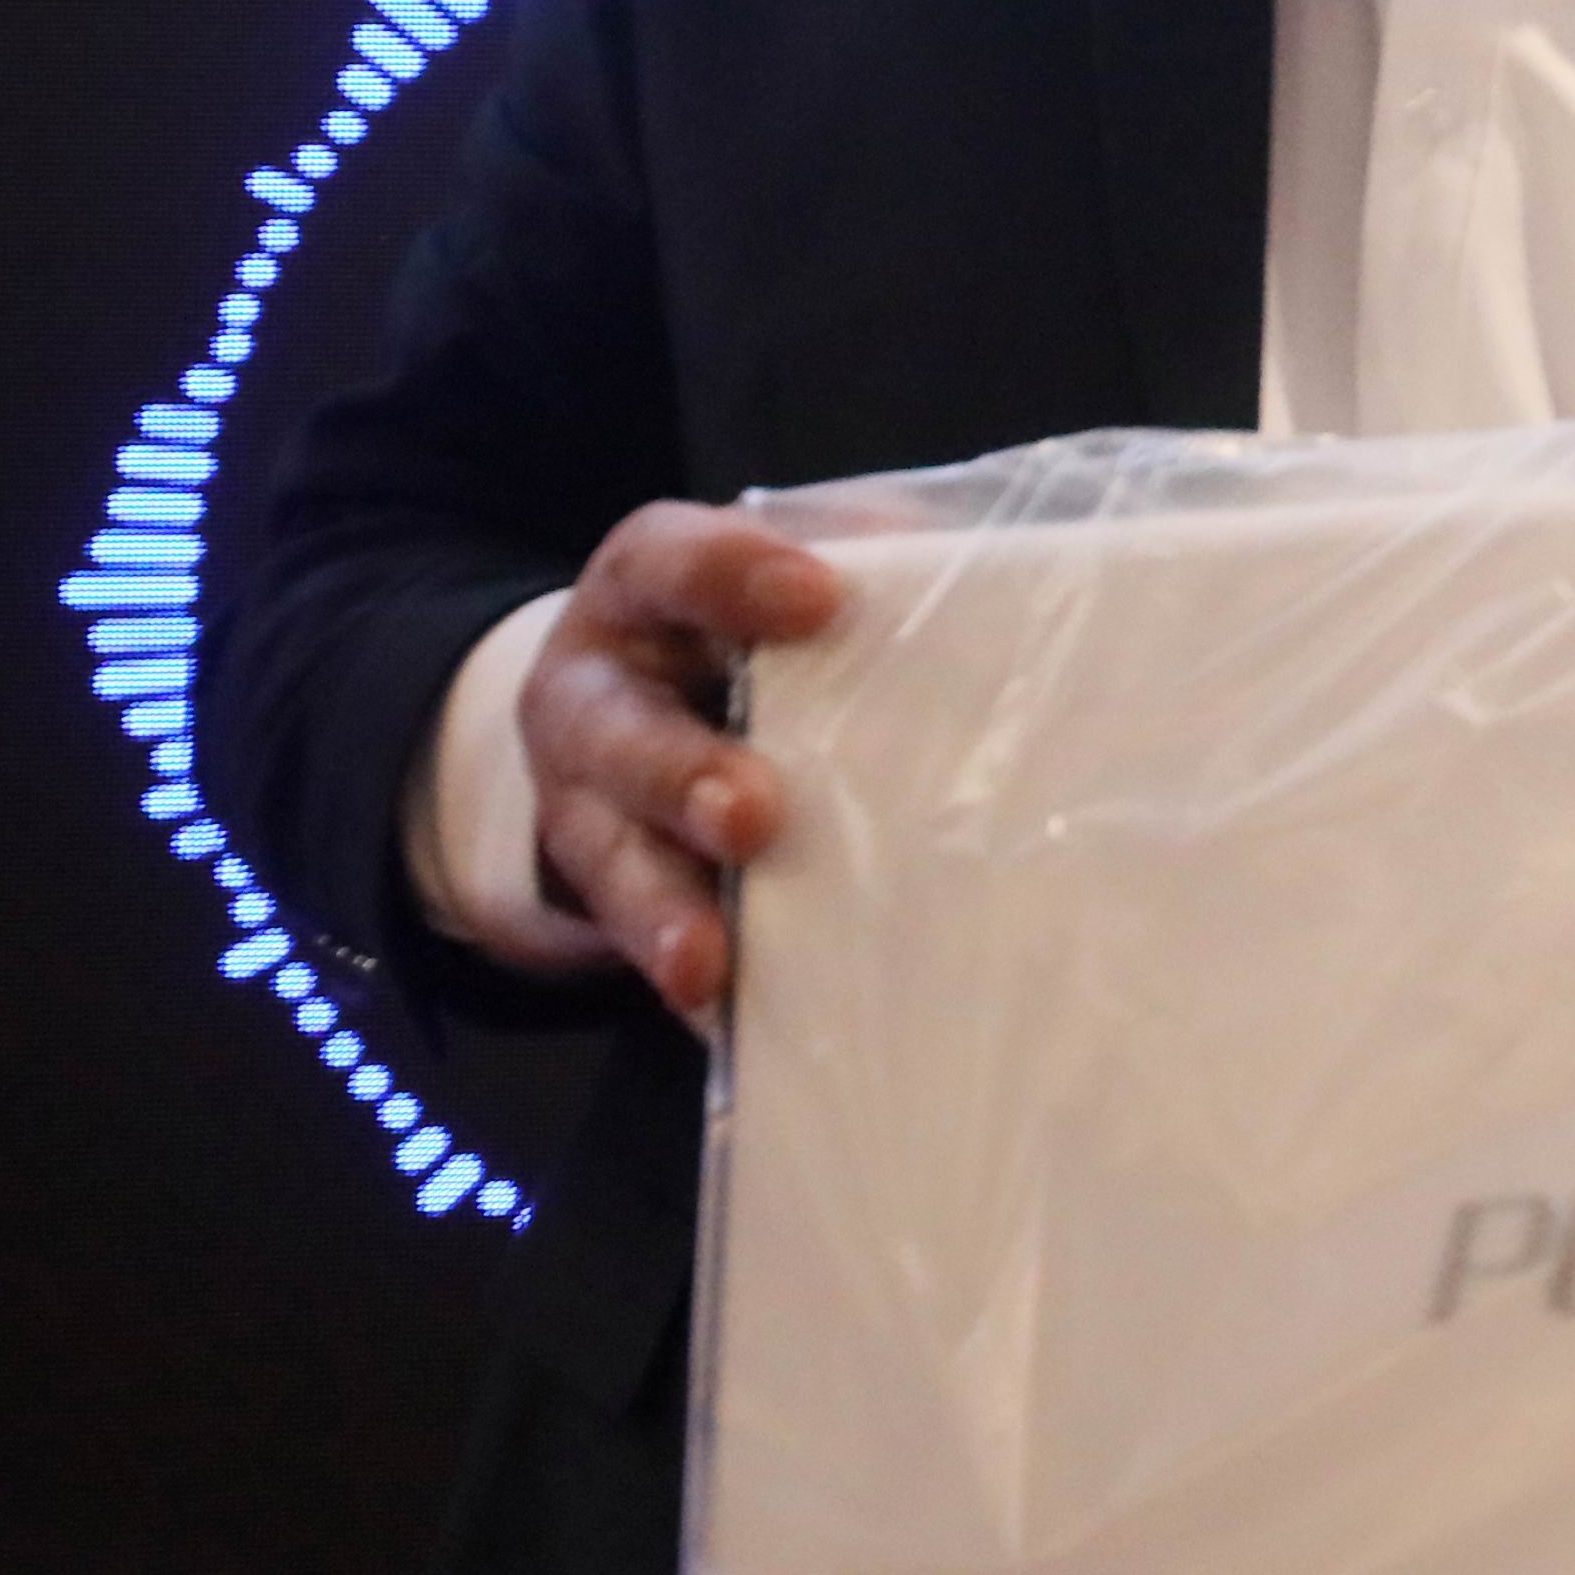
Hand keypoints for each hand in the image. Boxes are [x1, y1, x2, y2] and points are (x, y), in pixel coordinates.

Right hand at [521, 498, 840, 1020]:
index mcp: (644, 589)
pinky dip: (689, 985)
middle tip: (752, 812)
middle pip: (621, 731)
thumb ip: (865, 555)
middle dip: (683, 775)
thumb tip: (989, 567)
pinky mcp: (610, 900)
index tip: (818, 599)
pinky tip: (724, 1019)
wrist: (636, 713)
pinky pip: (640, 949)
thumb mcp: (784, 573)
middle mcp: (593, 697)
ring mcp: (586, 808)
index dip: (732, 577)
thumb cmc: (746, 631)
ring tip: (707, 959)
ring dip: (665, 908)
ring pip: (611, 858)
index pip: (670, 562)